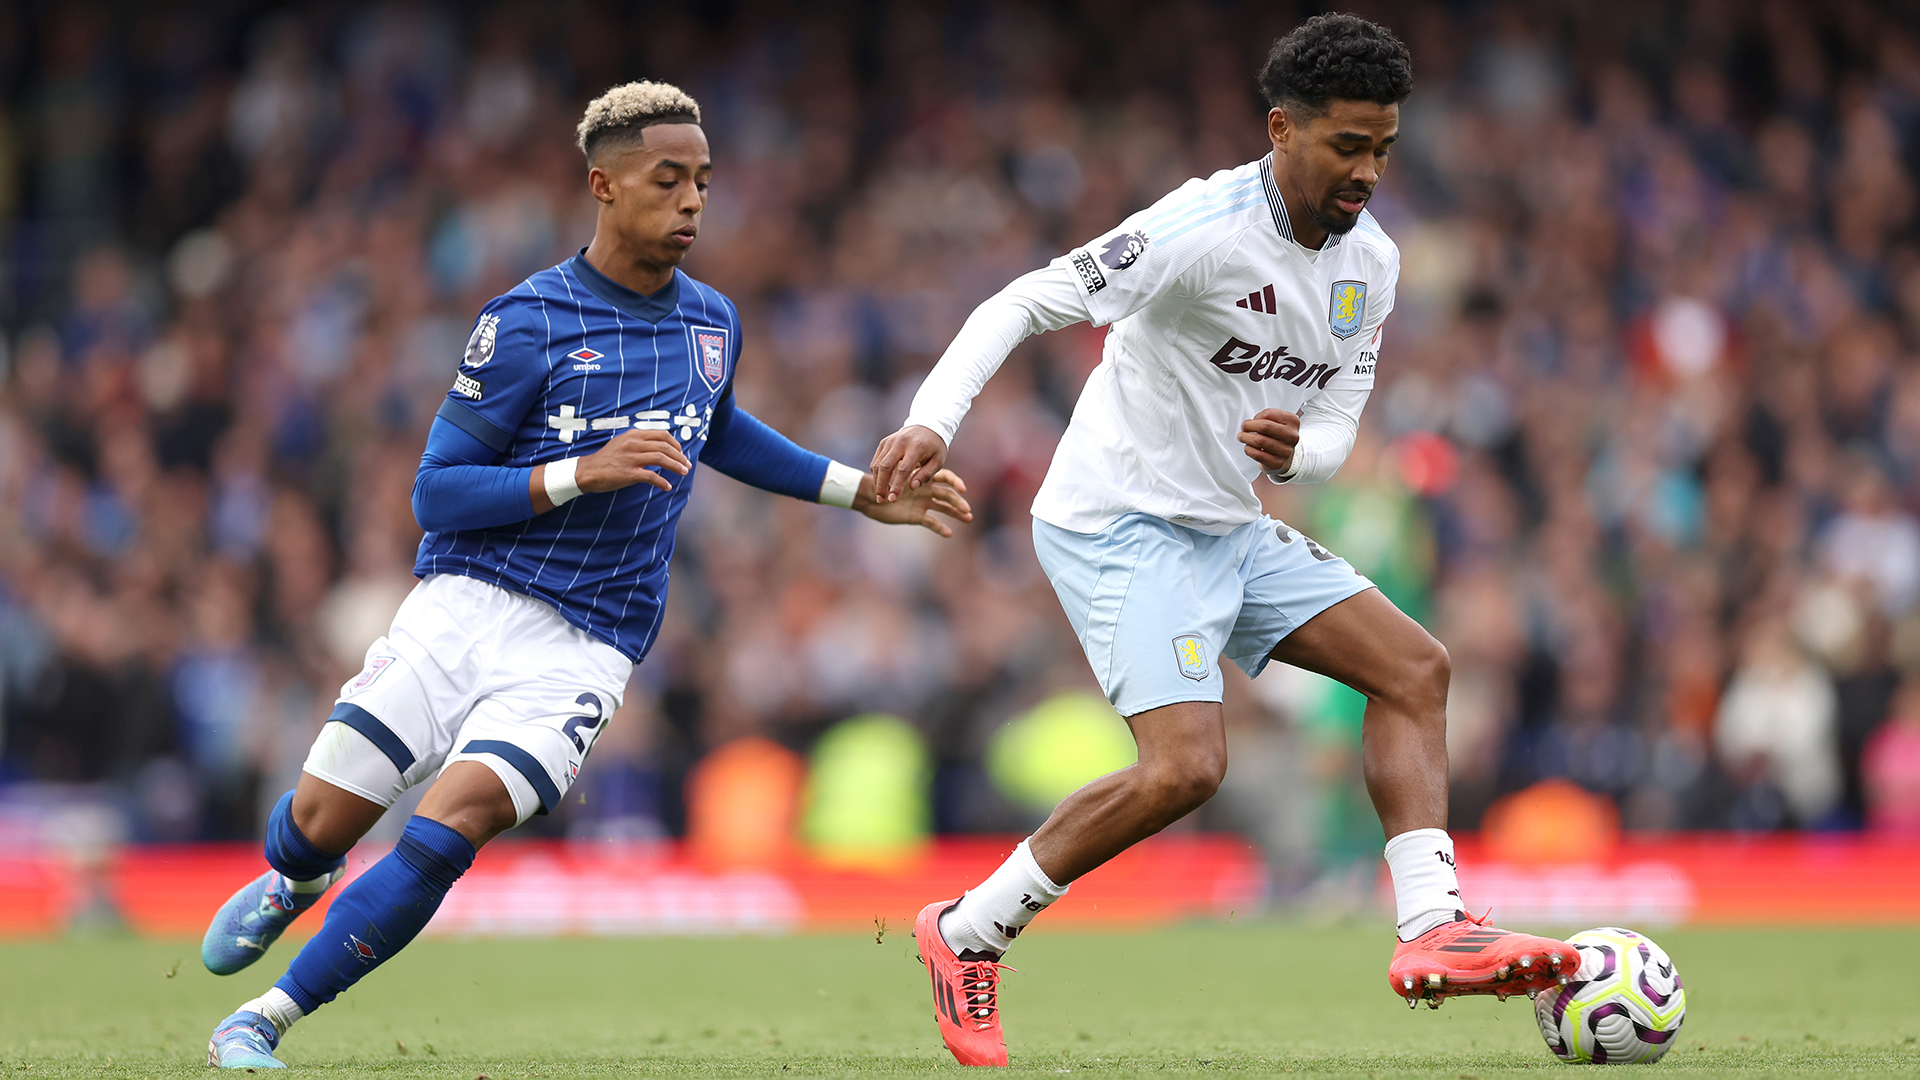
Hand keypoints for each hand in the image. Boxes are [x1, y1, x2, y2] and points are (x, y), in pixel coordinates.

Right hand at [577, 429, 690, 492]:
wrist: (588, 471)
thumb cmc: (607, 458)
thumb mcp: (622, 442)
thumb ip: (639, 441)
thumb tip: (659, 446)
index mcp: (634, 435)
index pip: (662, 435)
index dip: (676, 444)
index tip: (681, 453)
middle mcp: (634, 444)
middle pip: (665, 447)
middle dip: (680, 456)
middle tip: (687, 465)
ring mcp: (631, 458)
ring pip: (661, 459)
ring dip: (676, 466)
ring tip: (684, 472)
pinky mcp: (629, 473)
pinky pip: (651, 476)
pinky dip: (662, 482)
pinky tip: (667, 486)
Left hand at [853, 468, 972, 536]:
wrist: (870, 498)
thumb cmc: (881, 483)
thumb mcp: (893, 474)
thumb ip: (903, 473)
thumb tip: (909, 472)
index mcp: (923, 478)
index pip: (945, 478)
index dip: (955, 482)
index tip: (963, 489)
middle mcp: (926, 490)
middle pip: (947, 495)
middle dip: (958, 502)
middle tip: (968, 510)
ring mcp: (923, 503)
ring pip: (944, 508)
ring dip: (955, 513)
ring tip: (969, 519)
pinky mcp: (917, 516)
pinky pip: (931, 522)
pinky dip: (940, 527)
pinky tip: (949, 533)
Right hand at [869, 424, 947, 502]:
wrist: (927, 426)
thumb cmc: (934, 448)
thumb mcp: (938, 461)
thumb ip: (926, 474)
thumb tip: (912, 487)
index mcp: (916, 447)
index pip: (903, 469)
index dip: (896, 485)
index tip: (893, 499)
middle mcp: (900, 442)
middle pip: (885, 466)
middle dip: (881, 485)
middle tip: (881, 500)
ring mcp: (890, 441)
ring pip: (877, 464)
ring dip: (877, 481)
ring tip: (880, 496)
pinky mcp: (884, 442)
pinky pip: (876, 460)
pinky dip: (876, 474)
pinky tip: (880, 484)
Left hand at [1237, 408, 1299, 472]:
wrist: (1287, 458)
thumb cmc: (1279, 437)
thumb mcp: (1279, 422)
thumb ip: (1267, 417)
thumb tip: (1250, 422)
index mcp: (1292, 421)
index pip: (1269, 413)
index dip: (1257, 416)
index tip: (1253, 420)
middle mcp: (1291, 436)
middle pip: (1264, 426)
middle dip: (1248, 425)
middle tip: (1244, 427)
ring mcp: (1285, 451)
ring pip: (1259, 440)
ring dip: (1245, 437)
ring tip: (1242, 436)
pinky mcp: (1277, 463)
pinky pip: (1257, 454)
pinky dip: (1248, 449)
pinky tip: (1248, 447)